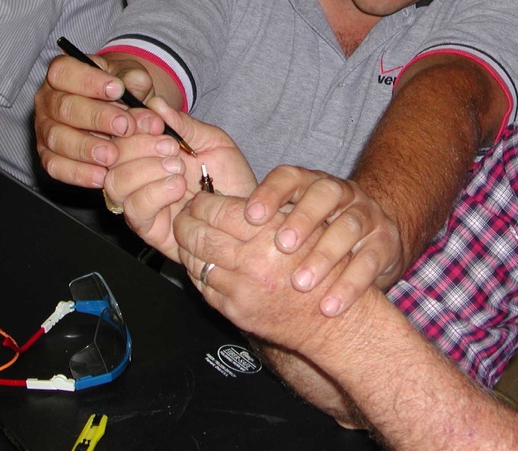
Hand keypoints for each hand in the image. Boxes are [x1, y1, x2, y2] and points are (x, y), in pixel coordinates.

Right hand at [34, 53, 163, 187]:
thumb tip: (133, 90)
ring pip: (57, 138)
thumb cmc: (122, 90)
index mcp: (63, 73)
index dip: (89, 81)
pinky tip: (102, 176)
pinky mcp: (48, 154)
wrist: (120, 112)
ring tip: (112, 156)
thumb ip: (133, 81)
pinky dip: (78, 173)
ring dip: (86, 148)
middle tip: (124, 127)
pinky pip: (55, 166)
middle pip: (63, 107)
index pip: (64, 72)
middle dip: (96, 118)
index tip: (118, 90)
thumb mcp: (130, 77)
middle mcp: (48, 99)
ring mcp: (45, 128)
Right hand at [103, 97, 256, 260]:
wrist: (249, 212)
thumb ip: (184, 124)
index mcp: (148, 150)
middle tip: (172, 148)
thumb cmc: (230, 176)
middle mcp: (137, 175)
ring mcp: (139, 201)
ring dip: (146, 170)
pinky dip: (154, 193)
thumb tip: (156, 104)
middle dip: (139, 146)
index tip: (156, 122)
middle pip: (111, 156)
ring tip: (178, 169)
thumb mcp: (212, 141)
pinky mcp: (148, 228)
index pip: (121, 132)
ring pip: (115, 182)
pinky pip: (133, 209)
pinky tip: (177, 187)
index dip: (132, 123)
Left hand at [175, 192, 350, 355]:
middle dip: (185, 221)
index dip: (202, 202)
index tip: (199, 198)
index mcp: (271, 233)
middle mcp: (254, 261)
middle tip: (183, 214)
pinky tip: (199, 260)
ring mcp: (242, 290)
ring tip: (187, 235)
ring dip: (185, 245)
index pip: (218, 210)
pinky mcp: (237, 311)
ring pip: (196, 260)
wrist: (334, 320)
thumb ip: (271, 209)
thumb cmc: (326, 268)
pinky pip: (203, 286)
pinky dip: (196, 270)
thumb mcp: (307, 226)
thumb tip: (228, 197)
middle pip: (200, 234)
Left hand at [243, 166, 402, 317]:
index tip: (250, 216)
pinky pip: (369, 262)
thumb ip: (257, 219)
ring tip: (300, 283)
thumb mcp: (292, 217)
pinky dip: (349, 285)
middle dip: (301, 219)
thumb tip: (201, 223)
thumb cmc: (319, 233)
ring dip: (324, 256)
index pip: (289, 176)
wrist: (371, 246)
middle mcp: (340, 194)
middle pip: (323, 195)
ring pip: (348, 227)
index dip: (270, 193)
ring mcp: (366, 217)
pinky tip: (328, 306)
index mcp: (310, 183)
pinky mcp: (384, 244)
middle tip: (280, 247)